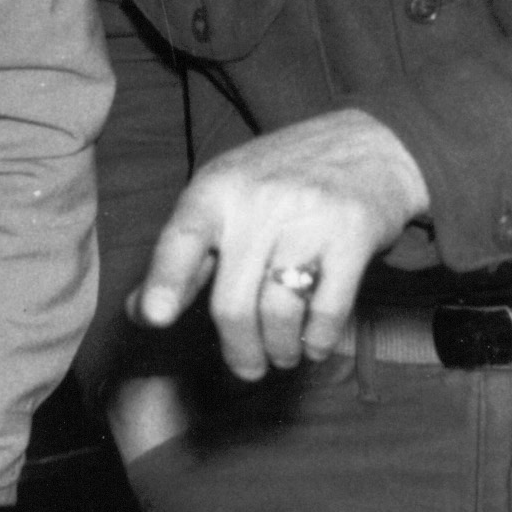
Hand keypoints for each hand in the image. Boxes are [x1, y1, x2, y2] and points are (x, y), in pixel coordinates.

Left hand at [134, 108, 428, 380]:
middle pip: (232, 302)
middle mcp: (258, 201)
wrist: (373, 144)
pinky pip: (327, 309)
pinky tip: (313, 343)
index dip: (165, 280)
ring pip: (278, 312)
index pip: (182, 238)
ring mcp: (308, 217)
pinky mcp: (353, 234)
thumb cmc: (285, 180)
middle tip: (247, 368)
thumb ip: (185, 256)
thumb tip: (139, 312)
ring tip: (282, 355)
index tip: (156, 317)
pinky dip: (317, 340)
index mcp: (216, 190)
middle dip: (238, 351)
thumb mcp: (227, 199)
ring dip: (279, 349)